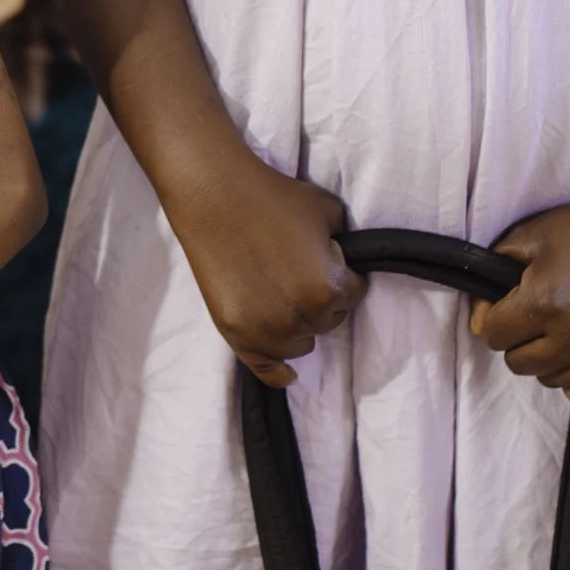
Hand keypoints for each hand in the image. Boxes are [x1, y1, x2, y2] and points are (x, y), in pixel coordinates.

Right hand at [187, 161, 363, 387]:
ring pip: (300, 345)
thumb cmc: (273, 197)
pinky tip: (287, 374)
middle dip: (324, 299)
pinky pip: (266, 368)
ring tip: (284, 297)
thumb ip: (345, 245)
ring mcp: (264, 330)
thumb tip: (345, 262)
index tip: (330, 264)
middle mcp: (299, 318)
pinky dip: (277, 371)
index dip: (345, 276)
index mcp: (327, 289)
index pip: (354, 295)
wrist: (214, 196)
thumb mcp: (328, 212)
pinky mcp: (235, 334)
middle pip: (329, 321)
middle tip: (302, 273)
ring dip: (300, 326)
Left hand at [471, 185, 569, 410]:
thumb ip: (490, 278)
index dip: (497, 317)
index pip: (493, 337)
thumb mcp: (528, 237)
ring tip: (568, 324)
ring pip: (551, 380)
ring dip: (550, 358)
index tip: (515, 301)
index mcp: (545, 303)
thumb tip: (480, 323)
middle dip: (521, 338)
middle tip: (542, 313)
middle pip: (518, 364)